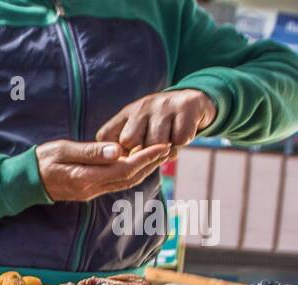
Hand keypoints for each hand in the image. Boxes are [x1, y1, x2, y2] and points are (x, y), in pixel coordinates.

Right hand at [36, 141, 172, 201]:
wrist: (24, 181)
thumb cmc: (41, 162)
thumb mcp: (63, 150)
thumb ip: (90, 151)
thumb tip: (116, 151)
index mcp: (86, 177)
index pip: (125, 168)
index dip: (146, 157)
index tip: (162, 144)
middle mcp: (92, 189)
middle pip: (130, 178)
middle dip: (151, 163)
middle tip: (169, 147)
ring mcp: (91, 192)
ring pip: (125, 183)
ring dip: (144, 170)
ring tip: (159, 155)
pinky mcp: (89, 191)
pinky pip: (117, 183)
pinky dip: (131, 173)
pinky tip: (138, 164)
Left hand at [97, 89, 217, 151]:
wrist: (193, 102)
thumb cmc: (160, 125)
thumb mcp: (138, 130)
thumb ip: (126, 148)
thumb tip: (121, 169)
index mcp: (127, 113)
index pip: (105, 136)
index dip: (115, 153)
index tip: (128, 156)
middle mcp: (142, 106)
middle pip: (129, 141)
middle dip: (141, 153)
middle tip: (153, 151)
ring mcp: (163, 105)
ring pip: (156, 143)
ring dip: (164, 151)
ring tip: (168, 145)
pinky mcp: (186, 107)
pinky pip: (180, 139)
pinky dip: (181, 144)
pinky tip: (180, 136)